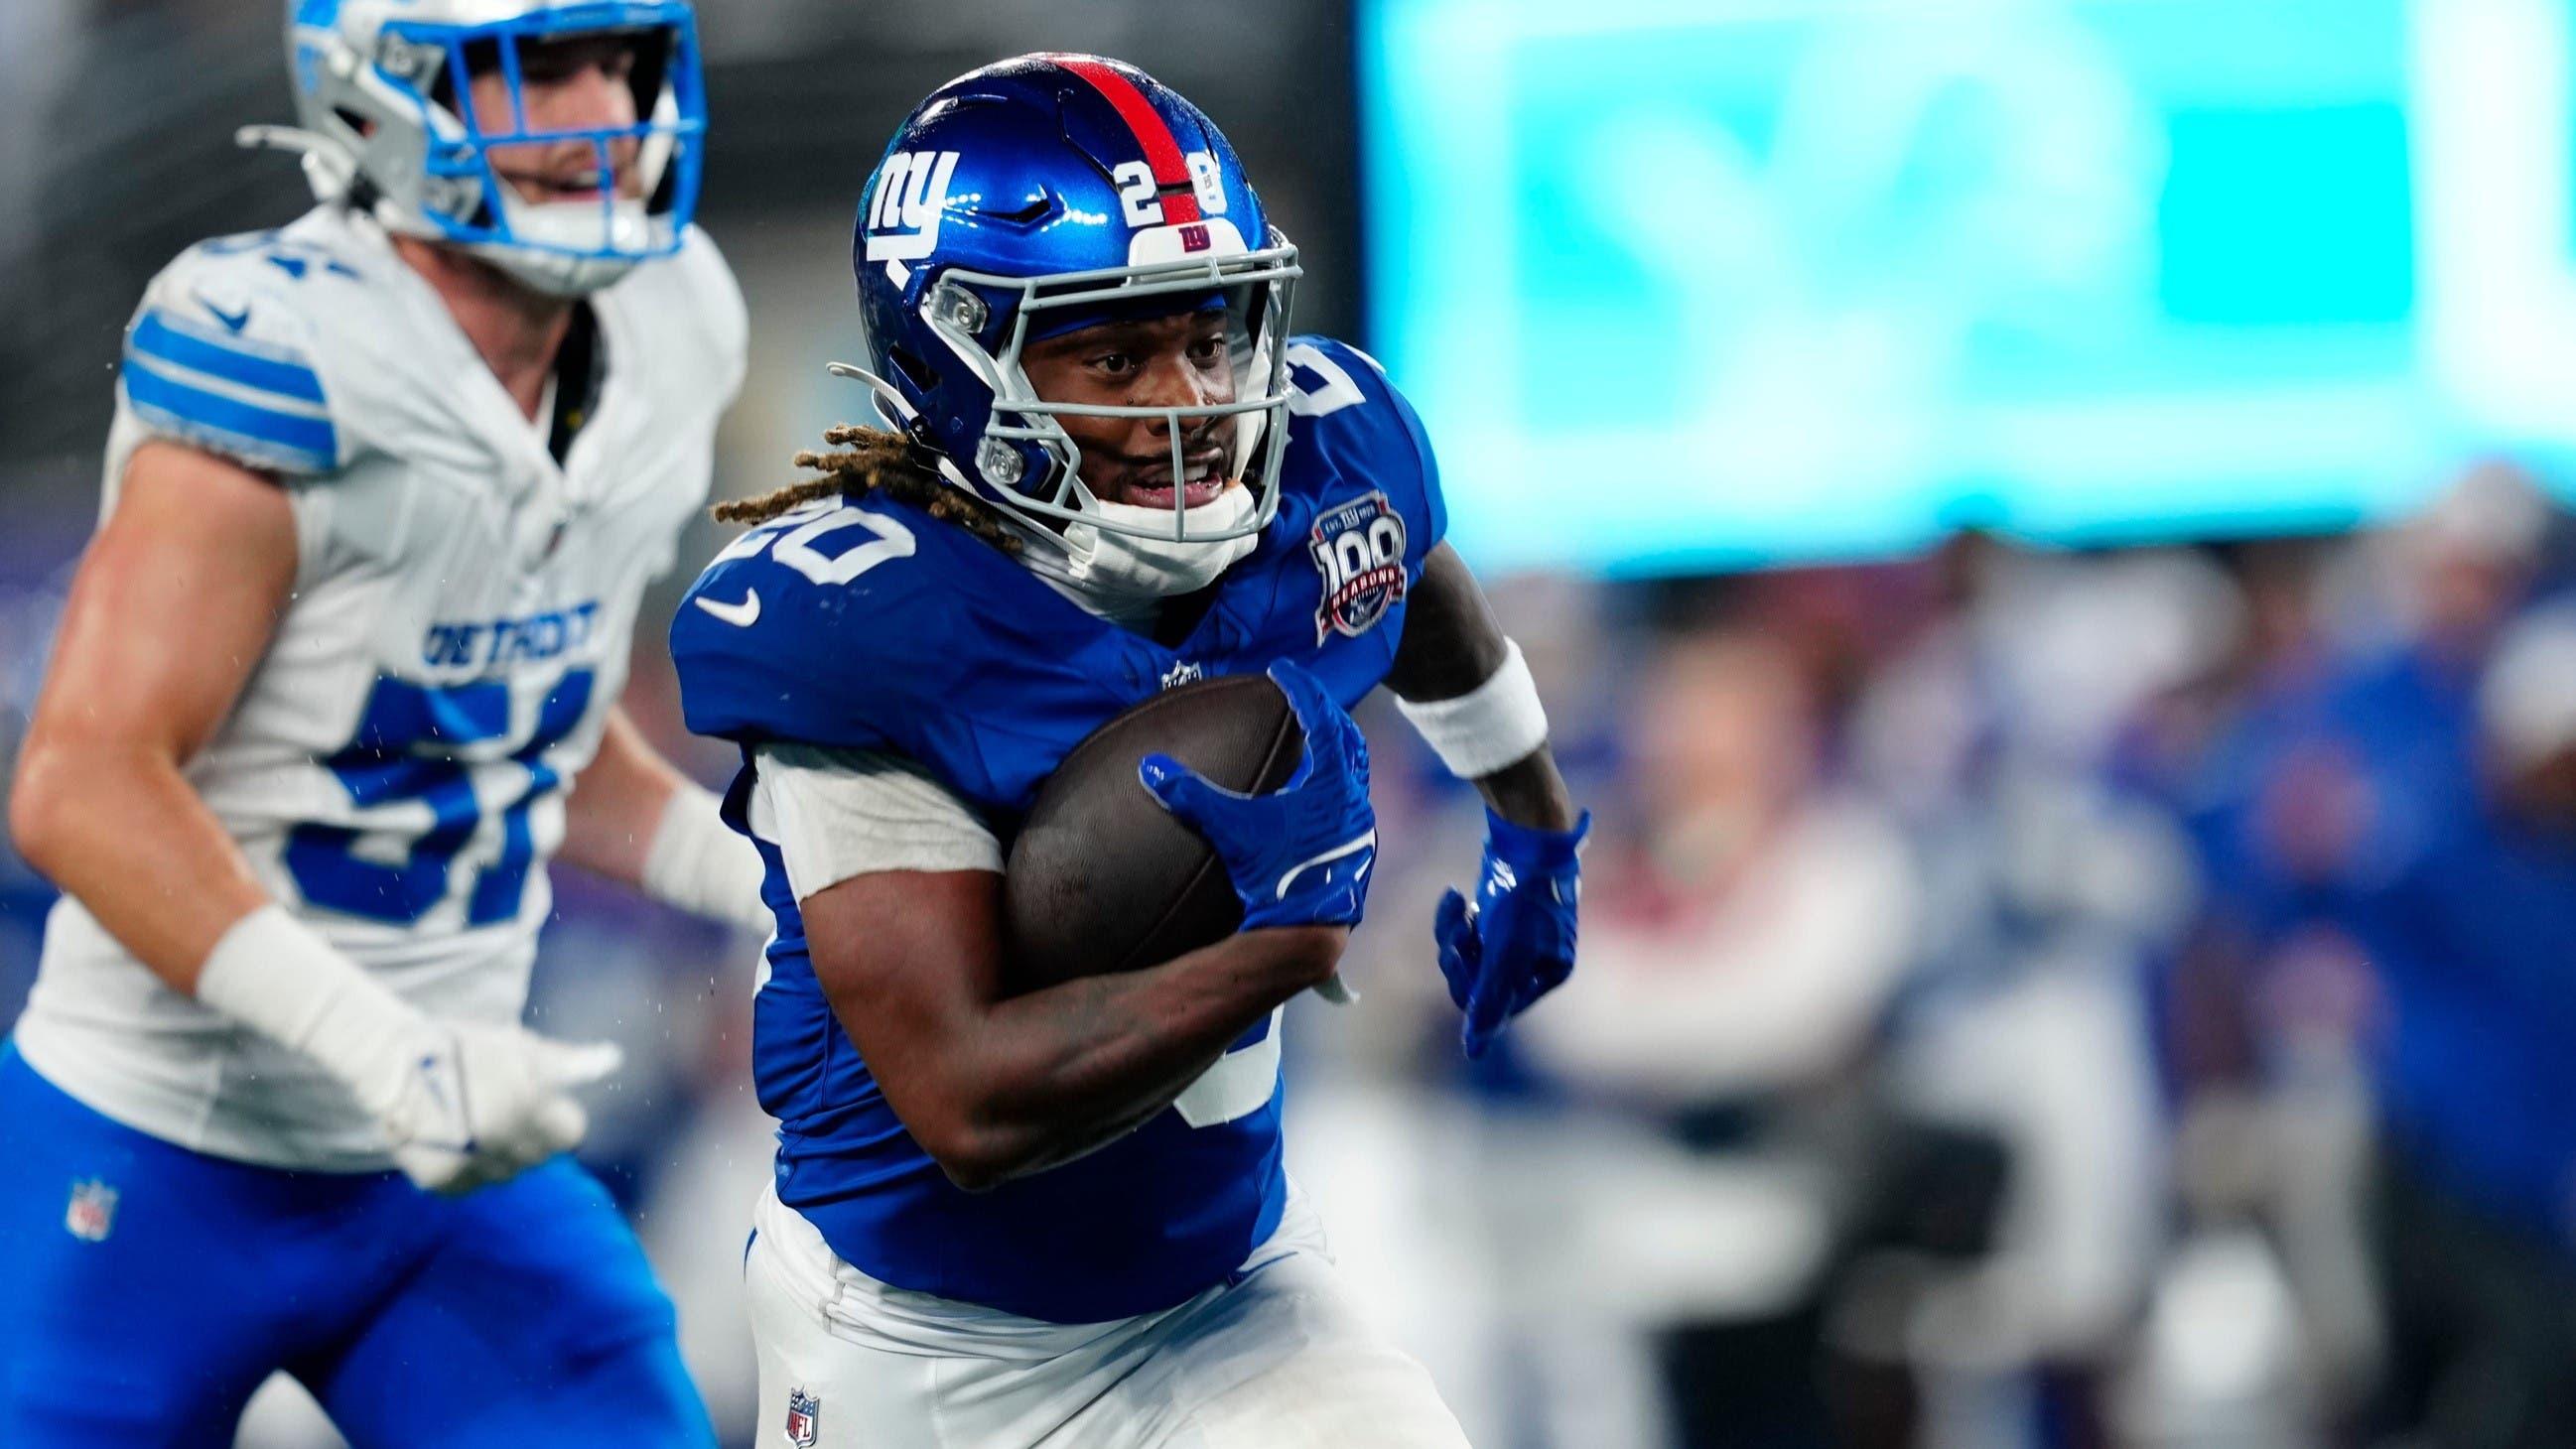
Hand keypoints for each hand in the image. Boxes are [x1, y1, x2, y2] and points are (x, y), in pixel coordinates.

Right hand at [355, 1022, 623, 1195]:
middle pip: (540, 1157)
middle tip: (503, 1112)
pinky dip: (468, 1170)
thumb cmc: (463, 1047)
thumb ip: (567, 1061)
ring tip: (475, 1125)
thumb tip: (611, 1060)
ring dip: (500, 1156)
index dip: (557, 1119)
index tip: (541, 1107)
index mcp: (527, 1101)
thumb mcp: (518, 1045)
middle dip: (530, 1138)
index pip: (570, 1134)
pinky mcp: (442, 1180)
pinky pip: (472, 1185)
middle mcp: (503, 1137)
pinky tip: (454, 1142)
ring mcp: (471, 1162)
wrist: (390, 1063)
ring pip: (507, 1175)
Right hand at [1140, 661, 1376, 931]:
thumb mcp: (1232, 830)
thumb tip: (1151, 769)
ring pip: (1355, 771)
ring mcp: (1360, 825)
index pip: (1321, 717)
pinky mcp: (1356, 849)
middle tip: (1305, 698)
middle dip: (1326, 713)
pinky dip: (1335, 783)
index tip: (1283, 670)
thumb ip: (1193, 796)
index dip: (1302, 688)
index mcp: (1331, 782)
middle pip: (1348, 739)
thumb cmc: (1277, 876)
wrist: (1309, 928)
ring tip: (1314, 739)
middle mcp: (1353, 798)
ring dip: (1336, 750)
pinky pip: (1350, 800)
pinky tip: (1314, 796)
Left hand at [1437, 807, 1588, 1058]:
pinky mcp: (1494, 916)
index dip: (1473, 988)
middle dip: (1459, 960)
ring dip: (1453, 936)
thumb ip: (1489, 1001)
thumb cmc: (1524, 896)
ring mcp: (1513, 938)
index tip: (1465, 958)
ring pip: (1465, 959)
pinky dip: (1453, 918)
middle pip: (1477, 986)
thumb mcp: (1506, 953)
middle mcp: (1534, 961)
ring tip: (1456, 908)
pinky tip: (1454, 896)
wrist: (1526, 835)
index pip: (1498, 1008)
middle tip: (1458, 934)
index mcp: (1549, 974)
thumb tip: (1473, 1052)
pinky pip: (1464, 934)